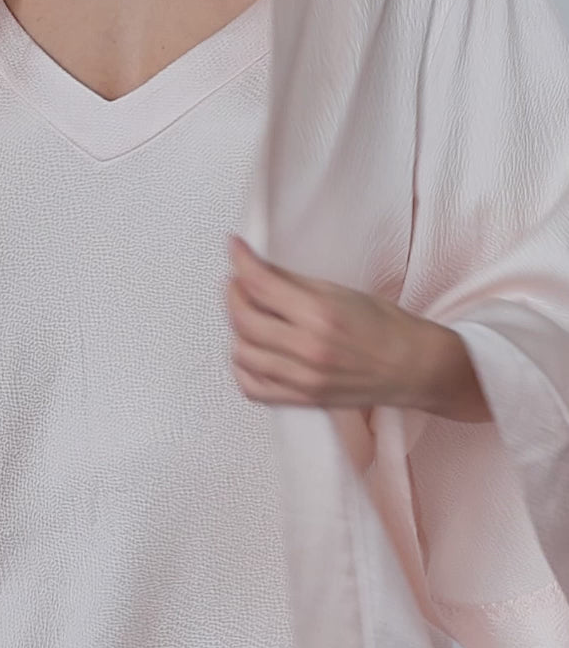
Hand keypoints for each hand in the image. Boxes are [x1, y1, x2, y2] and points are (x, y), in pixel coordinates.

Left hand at [225, 234, 483, 416]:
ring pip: (242, 354)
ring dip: (237, 330)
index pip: (260, 285)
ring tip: (247, 315)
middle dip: (233, 294)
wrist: (414, 367)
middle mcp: (308, 349)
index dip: (241, 261)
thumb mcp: (340, 292)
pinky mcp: (302, 399)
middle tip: (238, 282)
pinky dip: (244, 367)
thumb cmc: (386, 327)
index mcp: (321, 315)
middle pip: (244, 320)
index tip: (235, 248)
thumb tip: (256, 268)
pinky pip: (252, 388)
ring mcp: (303, 379)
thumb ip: (293, 282)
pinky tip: (252, 350)